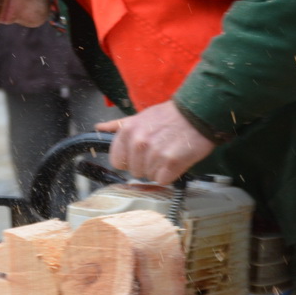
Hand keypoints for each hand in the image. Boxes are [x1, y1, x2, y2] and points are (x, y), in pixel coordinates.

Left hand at [97, 102, 215, 185]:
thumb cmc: (169, 116)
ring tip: (168, 153)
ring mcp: (154, 153)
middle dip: (146, 165)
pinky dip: (170, 174)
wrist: (197, 114)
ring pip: (149, 177)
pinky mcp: (170, 162)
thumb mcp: (140, 116)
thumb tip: (99, 127)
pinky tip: (176, 160)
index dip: (129, 161)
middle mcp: (138, 143)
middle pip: (134, 172)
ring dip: (159, 169)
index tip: (140, 155)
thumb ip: (119, 125)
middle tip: (159, 151)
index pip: (117, 162)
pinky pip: (163, 180)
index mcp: (127, 131)